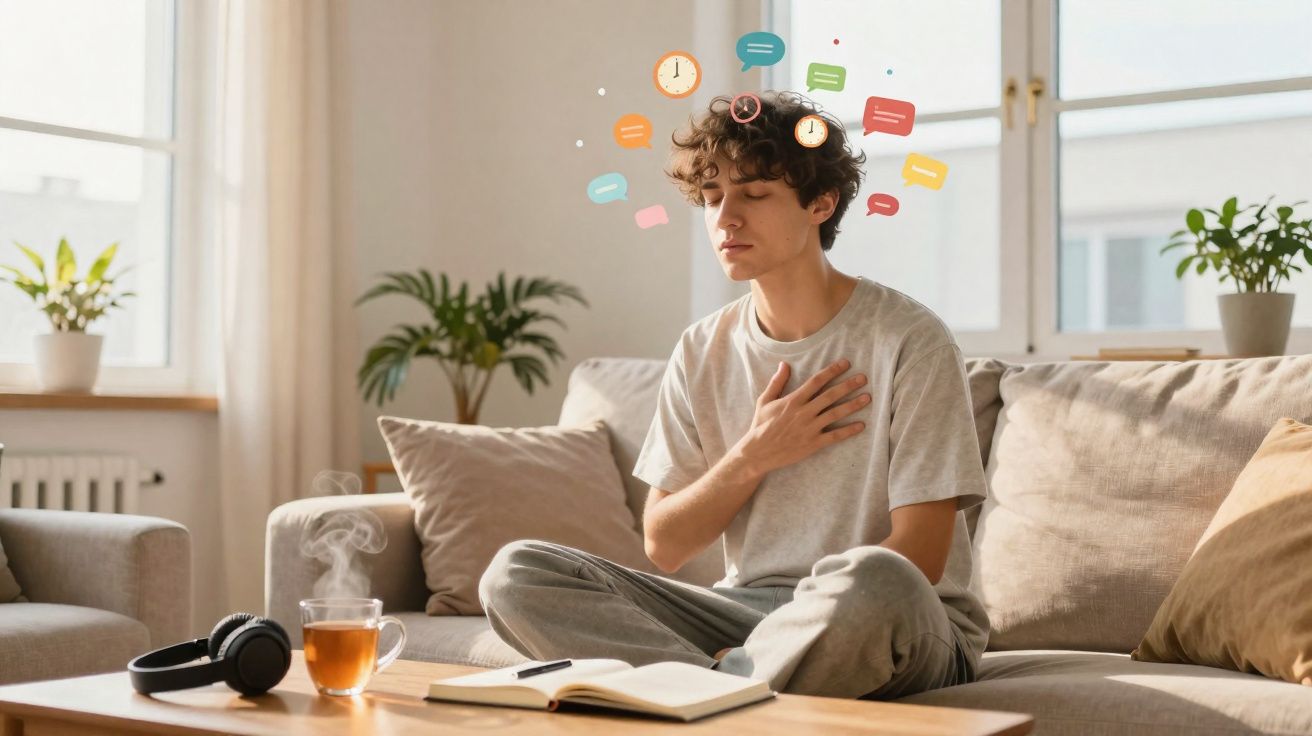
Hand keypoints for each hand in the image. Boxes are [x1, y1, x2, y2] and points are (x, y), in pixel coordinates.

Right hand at [735, 359, 868, 477]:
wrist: (758, 452)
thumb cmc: (760, 425)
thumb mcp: (764, 401)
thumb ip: (777, 383)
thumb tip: (784, 364)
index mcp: (793, 400)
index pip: (816, 381)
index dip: (832, 371)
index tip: (845, 364)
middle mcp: (804, 412)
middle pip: (830, 395)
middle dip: (848, 385)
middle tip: (863, 378)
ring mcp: (810, 428)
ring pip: (836, 414)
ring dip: (853, 405)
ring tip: (867, 398)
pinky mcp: (813, 443)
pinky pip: (834, 436)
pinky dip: (849, 431)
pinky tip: (861, 425)